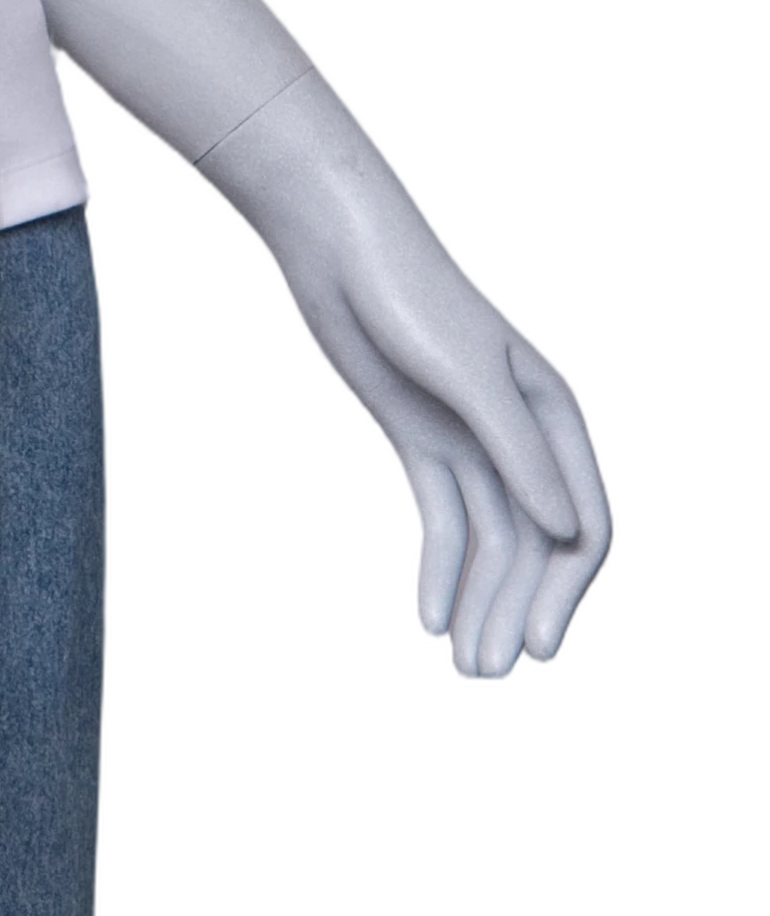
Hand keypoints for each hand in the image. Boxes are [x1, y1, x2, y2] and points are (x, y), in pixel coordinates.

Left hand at [202, 76, 616, 684]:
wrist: (335, 239)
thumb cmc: (410, 290)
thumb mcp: (468, 374)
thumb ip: (518, 452)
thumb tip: (571, 536)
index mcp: (553, 415)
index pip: (580, 524)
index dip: (563, 591)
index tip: (539, 647)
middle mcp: (520, 434)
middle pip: (533, 545)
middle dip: (516, 610)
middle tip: (493, 676)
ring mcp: (469, 439)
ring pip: (487, 542)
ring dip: (477, 604)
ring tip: (464, 670)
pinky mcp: (420, 440)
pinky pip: (440, 521)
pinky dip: (435, 572)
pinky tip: (426, 622)